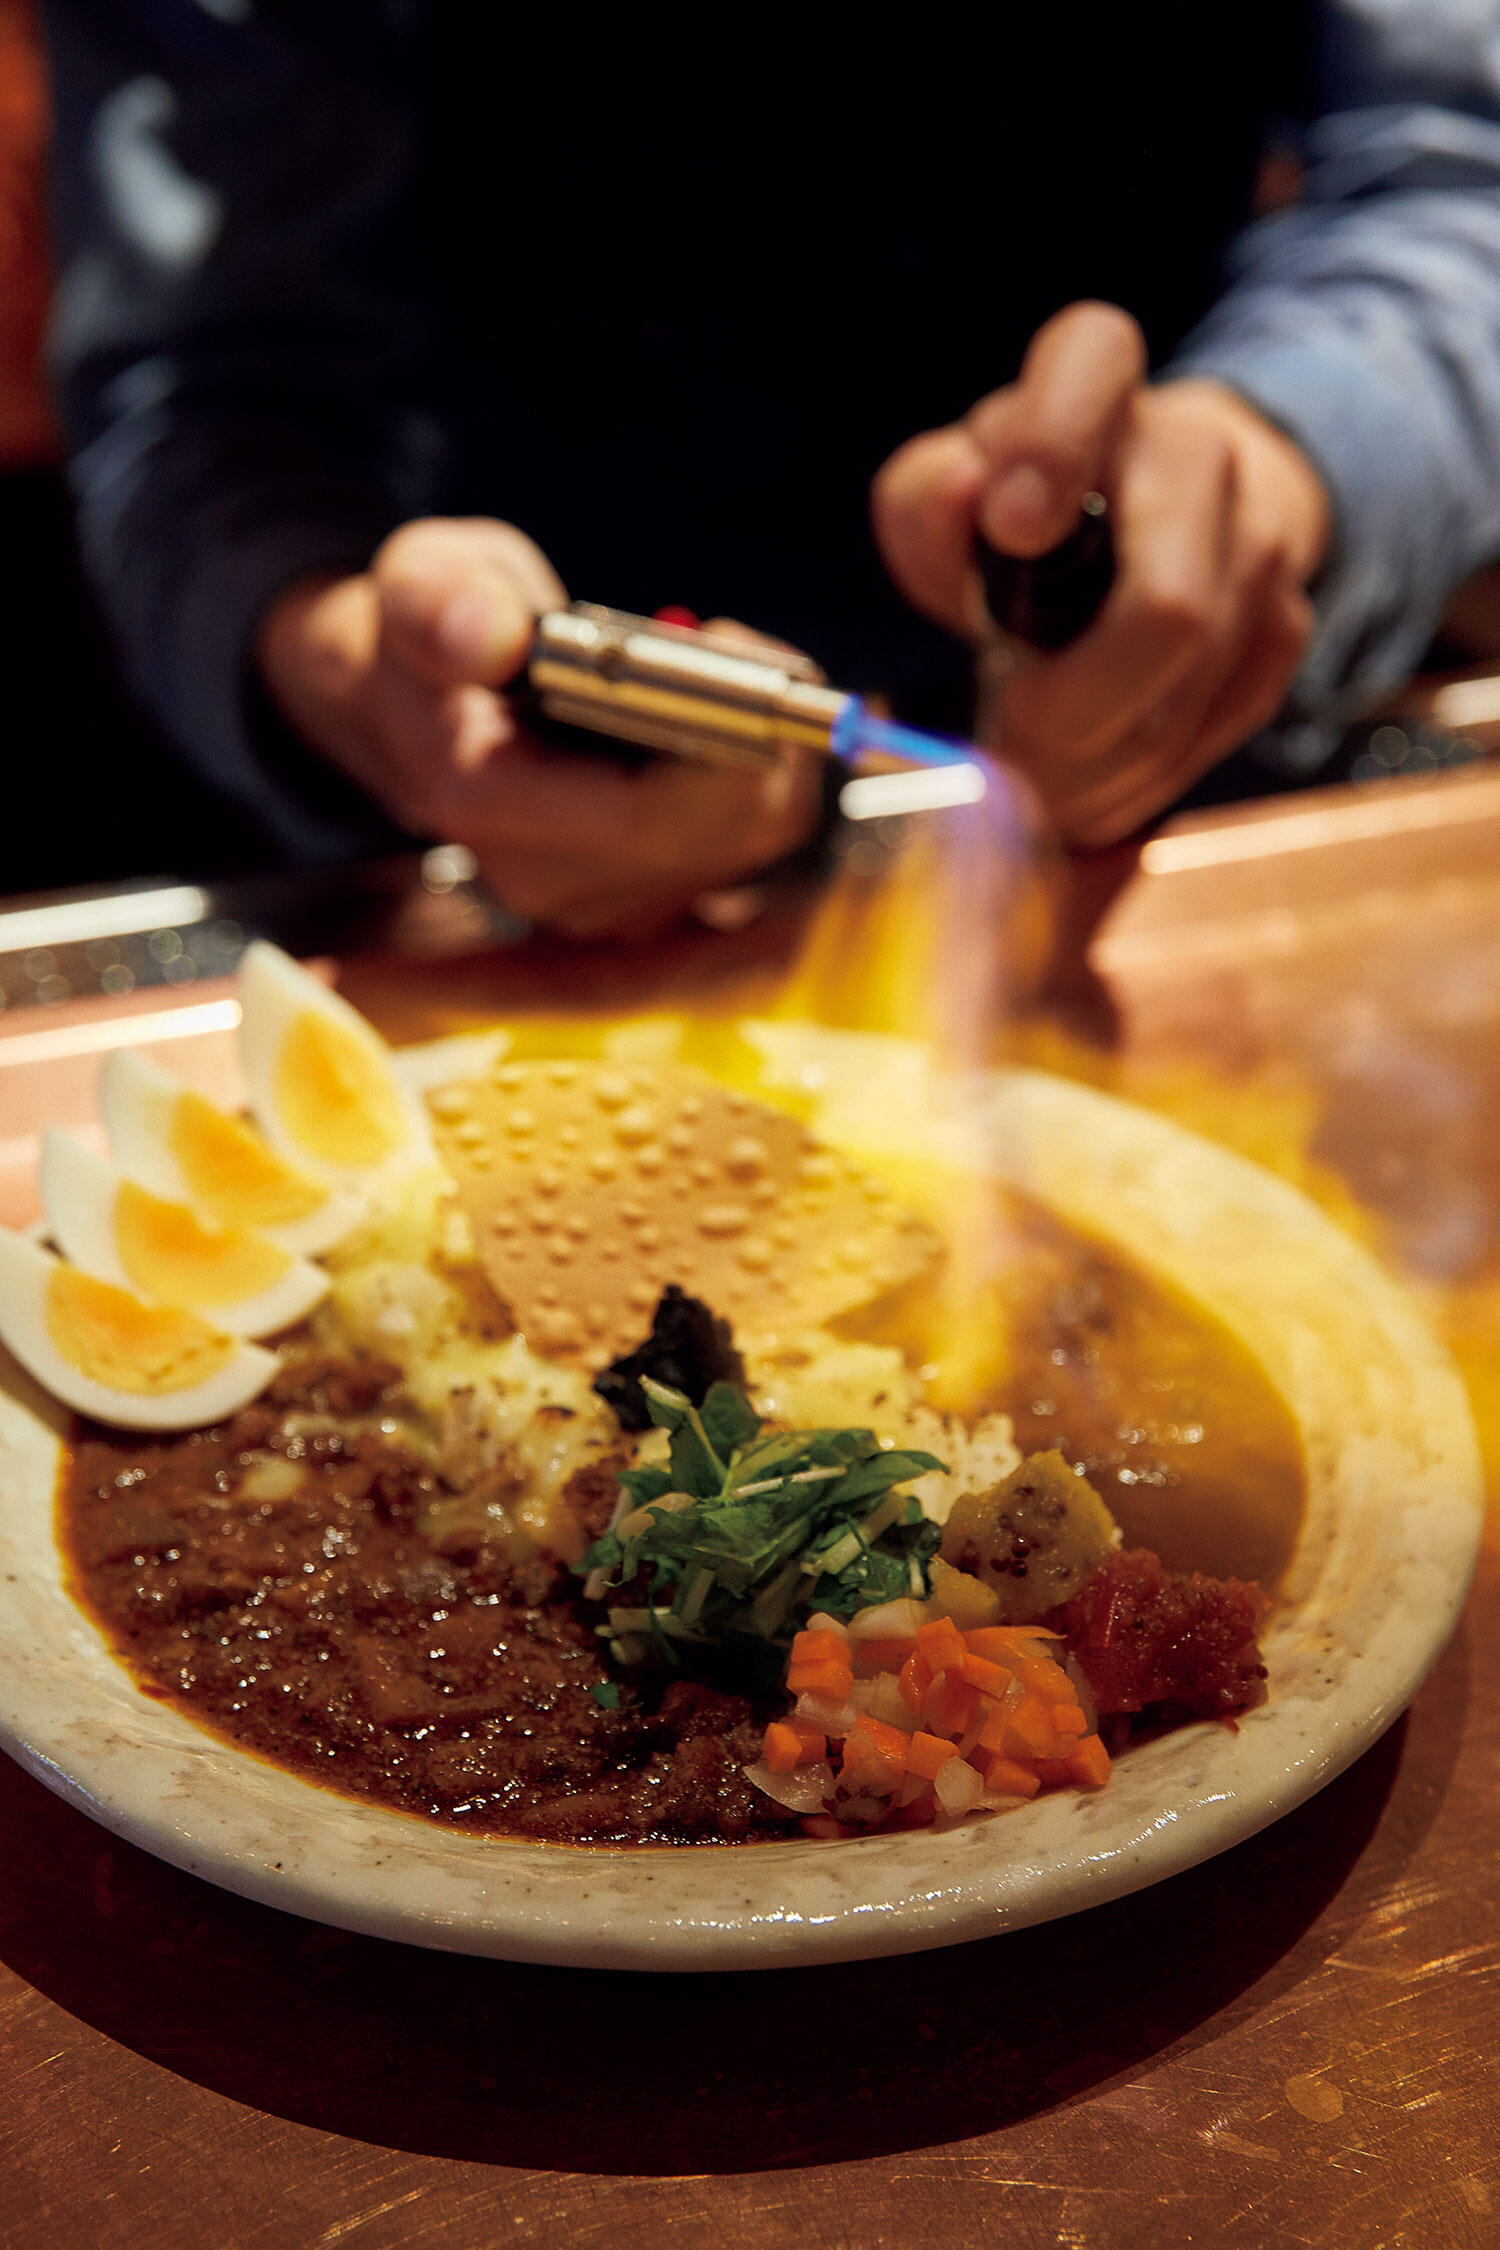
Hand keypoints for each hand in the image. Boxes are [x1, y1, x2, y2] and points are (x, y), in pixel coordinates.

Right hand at [255, 517, 823, 935]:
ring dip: (770, 743)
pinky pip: (754, 834)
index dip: (716, 738)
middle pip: (716, 833)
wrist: (414, 702)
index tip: (730, 645)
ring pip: (751, 834)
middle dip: (758, 733)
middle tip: (741, 642)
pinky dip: (768, 764)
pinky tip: (734, 706)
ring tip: (732, 661)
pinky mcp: (644, 892)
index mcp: (484, 808)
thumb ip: (441, 607)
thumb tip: (491, 639)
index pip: (643, 817)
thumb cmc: (431, 633)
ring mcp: (600, 898)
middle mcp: (547, 880)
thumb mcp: (417, 585)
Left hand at [871, 302, 1330, 844]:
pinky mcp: (1283, 627)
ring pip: (1185, 698)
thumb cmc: (1024, 504)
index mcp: (1094, 376)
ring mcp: (1259, 540)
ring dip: (1094, 771)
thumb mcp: (949, 487)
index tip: (1012, 527)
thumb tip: (968, 499)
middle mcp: (1196, 448)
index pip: (1091, 366)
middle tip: (1009, 749)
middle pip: (1167, 608)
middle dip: (1071, 714)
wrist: (1150, 512)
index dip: (1053, 449)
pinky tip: (1089, 782)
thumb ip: (929, 499)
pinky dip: (1136, 785)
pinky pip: (1212, 735)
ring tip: (1034, 783)